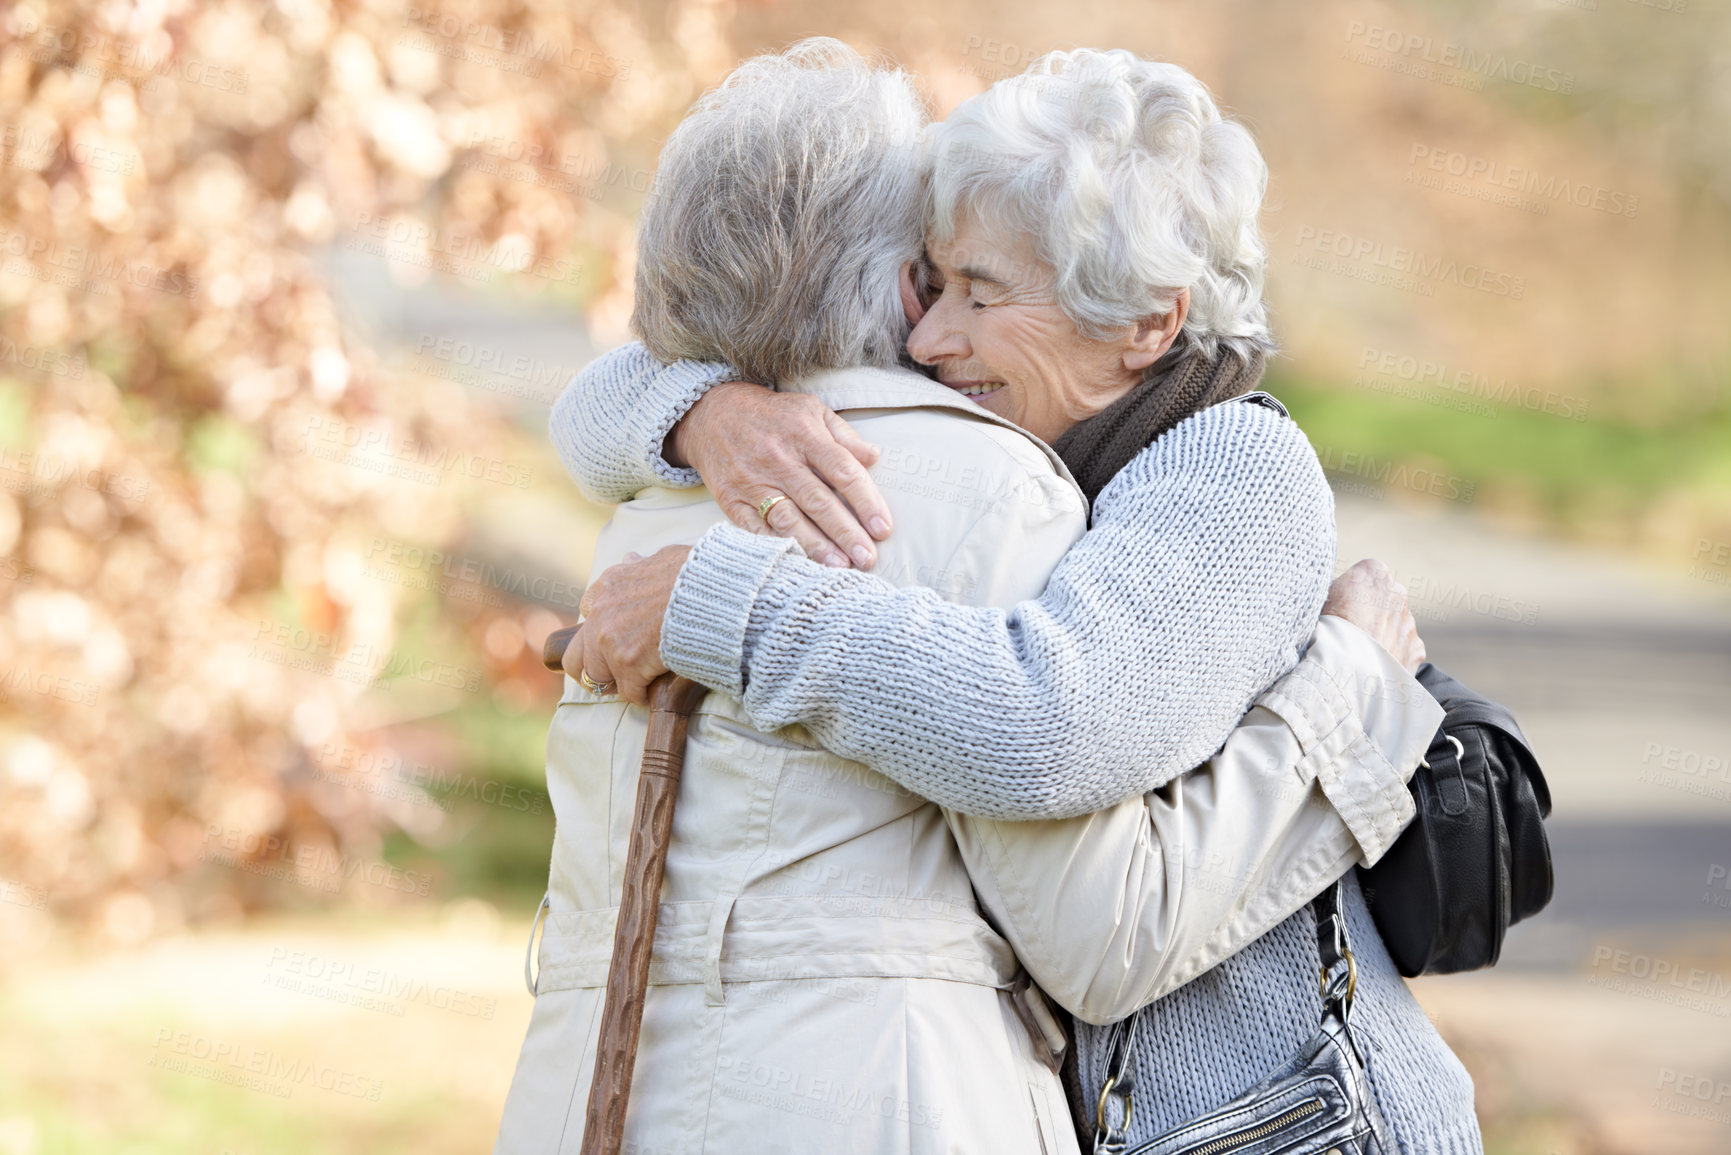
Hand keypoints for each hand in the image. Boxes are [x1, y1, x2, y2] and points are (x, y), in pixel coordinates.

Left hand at [563, 545, 690, 704]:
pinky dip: (640, 693)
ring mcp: (610, 640)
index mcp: (608, 586)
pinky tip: (652, 690)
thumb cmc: (694, 575)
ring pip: (596, 678)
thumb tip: (633, 561)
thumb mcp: (661, 559)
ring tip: (633, 685)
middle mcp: (601, 613)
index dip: (601, 628)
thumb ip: (641, 566)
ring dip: (616, 682)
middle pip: (575, 656)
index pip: (587, 611)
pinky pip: (628, 691)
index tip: (617, 637)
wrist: (708, 594)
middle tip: (611, 675)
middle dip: (592, 668)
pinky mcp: (628, 663)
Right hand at [668, 381, 893, 570]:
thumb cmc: (771, 416)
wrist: (710, 414)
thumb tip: (874, 457)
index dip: (865, 501)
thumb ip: (844, 436)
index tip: (882, 528)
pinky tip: (796, 562)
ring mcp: (753, 482)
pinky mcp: (732, 500)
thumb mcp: (811, 411)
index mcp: (804, 435)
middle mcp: (779, 460)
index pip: (842, 471)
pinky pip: (754, 529)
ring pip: (787, 519)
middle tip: (867, 558)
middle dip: (845, 532)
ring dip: (815, 546)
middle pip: (818, 501)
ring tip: (839, 566)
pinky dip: (775, 547)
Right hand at [1321, 558, 1426, 673]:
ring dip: (1381, 634)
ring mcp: (1409, 621)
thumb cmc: (1325, 629)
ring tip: (1358, 652)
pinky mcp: (1416, 648)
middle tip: (1348, 630)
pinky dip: (1391, 655)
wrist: (1346, 670)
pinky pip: (1403, 648)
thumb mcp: (1320, 597)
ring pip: (1394, 624)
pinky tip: (1372, 664)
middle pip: (1382, 598)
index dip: (1348, 592)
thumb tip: (1338, 598)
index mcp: (1373, 572)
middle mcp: (1398, 592)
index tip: (1338, 607)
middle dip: (1370, 611)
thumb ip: (1336, 590)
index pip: (1363, 575)